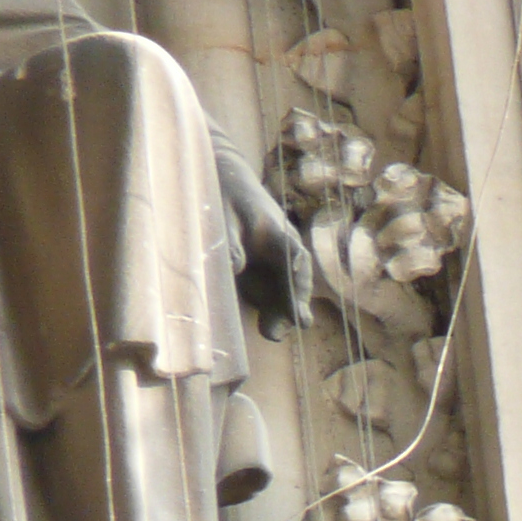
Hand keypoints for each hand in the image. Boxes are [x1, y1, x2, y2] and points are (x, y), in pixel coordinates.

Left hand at [221, 153, 315, 338]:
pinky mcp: (267, 278)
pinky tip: (269, 330)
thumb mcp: (222, 214)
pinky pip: (274, 298)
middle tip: (299, 321)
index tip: (299, 275)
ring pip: (287, 292)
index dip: (296, 266)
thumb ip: (229, 241)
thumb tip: (235, 267)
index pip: (290, 249)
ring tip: (274, 333)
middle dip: (296, 301)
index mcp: (276, 232)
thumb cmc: (226, 197)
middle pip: (296, 279)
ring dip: (284, 313)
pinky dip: (272, 313)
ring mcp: (278, 267)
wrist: (230, 186)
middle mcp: (284, 252)